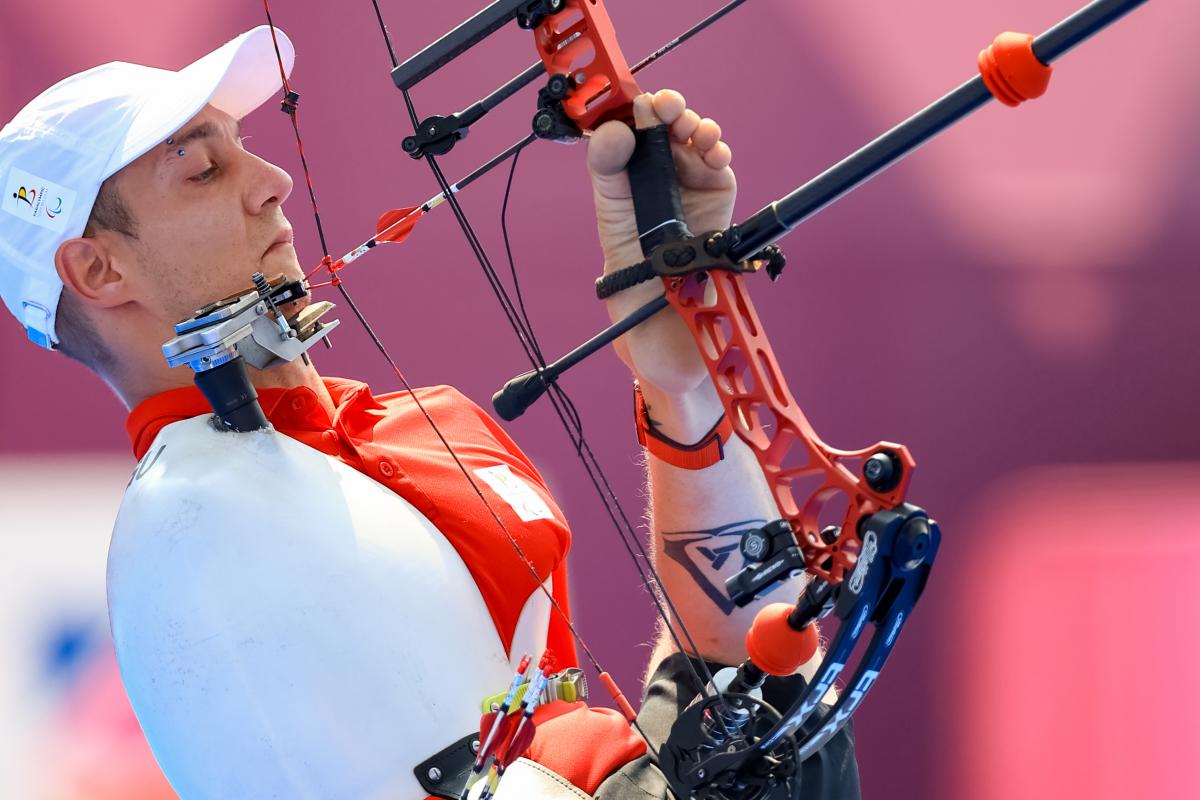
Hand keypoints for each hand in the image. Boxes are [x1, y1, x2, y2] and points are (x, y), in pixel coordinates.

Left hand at [587, 90, 735, 396]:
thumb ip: (609, 183)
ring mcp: (689, 195)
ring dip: (693, 126)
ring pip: (692, 142)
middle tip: (664, 109)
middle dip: (663, 111)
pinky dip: (717, 151)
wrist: (671, 348)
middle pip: (659, 133)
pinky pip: (719, 168)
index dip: (623, 116)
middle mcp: (654, 190)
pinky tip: (712, 151)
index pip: (620, 142)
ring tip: (691, 129)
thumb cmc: (635, 304)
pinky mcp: (719, 206)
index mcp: (621, 196)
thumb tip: (614, 134)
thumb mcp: (612, 237)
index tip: (627, 109)